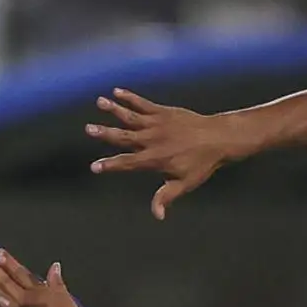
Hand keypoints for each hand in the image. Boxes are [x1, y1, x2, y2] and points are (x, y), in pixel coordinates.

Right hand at [87, 88, 250, 218]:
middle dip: (105, 133)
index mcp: (155, 159)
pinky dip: (130, 97)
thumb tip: (157, 215)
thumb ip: (166, 196)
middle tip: (88, 128)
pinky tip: (116, 91)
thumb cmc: (202, 163)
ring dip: (114, 109)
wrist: (218, 138)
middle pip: (124, 136)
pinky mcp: (163, 112)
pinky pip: (143, 103)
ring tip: (99, 102)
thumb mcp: (185, 183)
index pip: (127, 163)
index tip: (95, 167)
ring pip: (131, 116)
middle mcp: (152, 140)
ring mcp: (157, 123)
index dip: (110, 165)